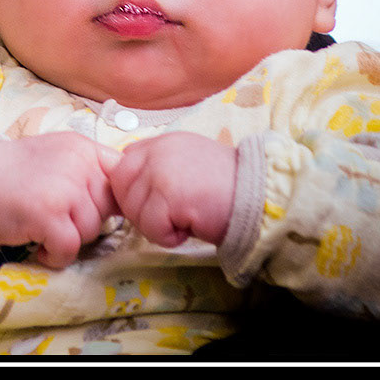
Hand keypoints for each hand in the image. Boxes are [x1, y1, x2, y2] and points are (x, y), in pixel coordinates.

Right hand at [0, 133, 120, 269]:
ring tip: (44, 227)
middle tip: (57, 215)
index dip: (115, 200)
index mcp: (83, 147)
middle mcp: (77, 163)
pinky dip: (56, 255)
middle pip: (107, 210)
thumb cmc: (17, 173)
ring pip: (91, 231)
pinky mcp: (47, 214)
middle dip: (86, 220)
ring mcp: (63, 188)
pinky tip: (39, 244)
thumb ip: (91, 170)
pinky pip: (70, 248)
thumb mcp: (60, 157)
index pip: (121, 176)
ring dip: (69, 238)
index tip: (96, 209)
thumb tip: (127, 200)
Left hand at [109, 133, 237, 248]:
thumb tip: (132, 191)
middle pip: (120, 187)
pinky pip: (150, 226)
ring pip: (133, 210)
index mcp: (161, 142)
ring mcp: (160, 170)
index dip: (133, 190)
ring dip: (155, 226)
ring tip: (183, 222)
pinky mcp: (168, 194)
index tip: (155, 205)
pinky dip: (167, 237)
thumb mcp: (187, 165)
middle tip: (169, 219)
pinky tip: (190, 229)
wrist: (259, 196)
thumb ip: (158, 168)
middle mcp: (157, 151)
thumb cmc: (227, 188)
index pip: (123, 164)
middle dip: (139, 210)